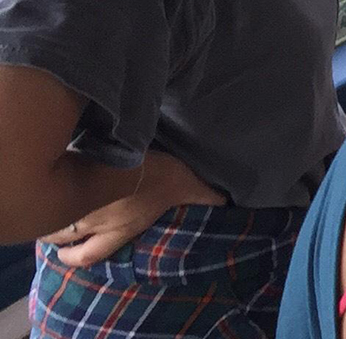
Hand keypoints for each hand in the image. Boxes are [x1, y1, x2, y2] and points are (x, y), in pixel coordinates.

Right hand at [40, 152, 223, 266]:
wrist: (118, 160)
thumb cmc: (154, 177)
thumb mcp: (184, 185)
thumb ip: (204, 195)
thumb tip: (227, 202)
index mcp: (116, 228)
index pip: (88, 255)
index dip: (74, 257)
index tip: (67, 253)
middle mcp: (90, 223)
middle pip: (62, 241)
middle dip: (56, 240)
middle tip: (56, 232)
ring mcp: (74, 205)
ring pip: (50, 222)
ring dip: (48, 220)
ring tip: (50, 209)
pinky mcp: (63, 183)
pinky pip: (47, 196)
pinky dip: (46, 194)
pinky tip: (49, 182)